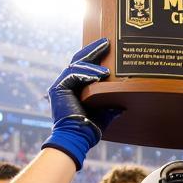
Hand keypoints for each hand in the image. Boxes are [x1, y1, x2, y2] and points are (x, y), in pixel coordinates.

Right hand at [42, 39, 118, 168]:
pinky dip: (86, 75)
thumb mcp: (105, 114)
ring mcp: (60, 85)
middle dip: (93, 51)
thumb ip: (112, 107)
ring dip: (93, 66)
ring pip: (76, 66)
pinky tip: (98, 77)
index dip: (94, 55)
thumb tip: (124, 105)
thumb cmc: (89, 129)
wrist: (76, 139)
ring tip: (107, 71)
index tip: (108, 46)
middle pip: (79, 60)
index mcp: (75, 87)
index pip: (84, 66)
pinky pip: (73, 75)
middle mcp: (66, 84)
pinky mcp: (58, 89)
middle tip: (107, 43)